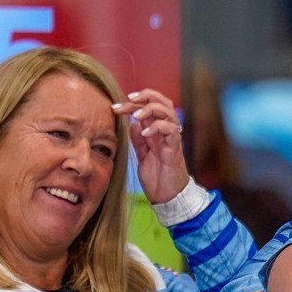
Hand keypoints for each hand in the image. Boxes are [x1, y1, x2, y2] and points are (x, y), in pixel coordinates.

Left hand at [114, 88, 189, 204]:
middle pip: (161, 101)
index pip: (148, 106)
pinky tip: (145, 133)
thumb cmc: (157, 177)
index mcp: (156, 131)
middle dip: (145, 95)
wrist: (168, 196)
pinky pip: (170, 129)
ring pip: (167, 110)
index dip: (133, 101)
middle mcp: (165, 131)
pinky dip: (157, 127)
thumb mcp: (142, 156)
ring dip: (150, 109)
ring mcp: (171, 138)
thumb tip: (131, 124)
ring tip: (136, 115)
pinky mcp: (175, 147)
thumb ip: (138, 140)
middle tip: (129, 99)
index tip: (116, 105)